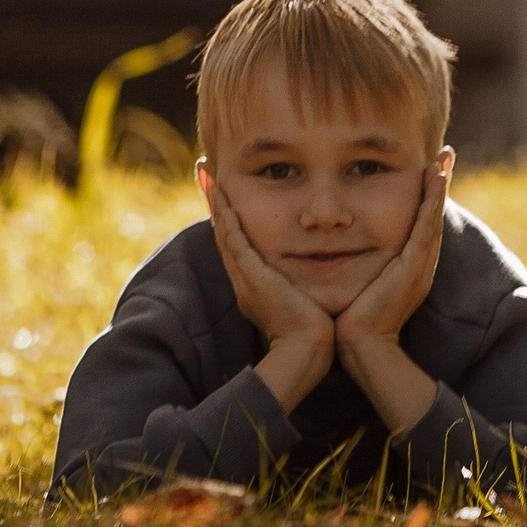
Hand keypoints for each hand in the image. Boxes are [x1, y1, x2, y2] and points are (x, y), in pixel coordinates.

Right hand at [200, 165, 333, 410]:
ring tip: (208, 178)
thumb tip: (320, 269)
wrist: (308, 351)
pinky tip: (223, 198)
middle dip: (215, 205)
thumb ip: (304, 285)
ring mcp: (244, 278)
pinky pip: (234, 242)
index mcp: (253, 286)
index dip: (228, 219)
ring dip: (216, 205)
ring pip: (225, 234)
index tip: (224, 196)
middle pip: (224, 235)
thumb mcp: (305, 301)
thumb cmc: (315, 332)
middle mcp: (243, 280)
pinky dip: (227, 219)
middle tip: (205, 175)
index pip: (237, 245)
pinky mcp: (252, 277)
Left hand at [335, 152, 450, 366]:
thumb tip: (339, 247)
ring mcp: (419, 265)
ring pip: (433, 218)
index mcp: (409, 268)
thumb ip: (359, 266)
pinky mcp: (413, 266)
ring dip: (440, 187)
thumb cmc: (353, 318)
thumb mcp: (360, 284)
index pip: (421, 225)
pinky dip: (432, 203)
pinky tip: (435, 180)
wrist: (362, 346)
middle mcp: (420, 264)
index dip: (427, 198)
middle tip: (446, 155)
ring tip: (443, 159)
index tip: (430, 171)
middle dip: (440, 185)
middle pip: (433, 216)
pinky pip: (426, 227)